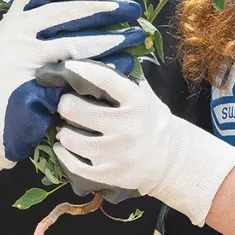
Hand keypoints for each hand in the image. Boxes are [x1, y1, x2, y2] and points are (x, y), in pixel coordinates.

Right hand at [0, 0, 144, 187]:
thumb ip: (48, 26)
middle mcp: (13, 32)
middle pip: (64, 11)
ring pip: (73, 42)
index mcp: (13, 18)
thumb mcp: (26, 44)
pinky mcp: (33, 83)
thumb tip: (96, 1)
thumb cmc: (21, 79)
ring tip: (136, 35)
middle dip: (102, 8)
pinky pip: (77, 72)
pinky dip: (104, 66)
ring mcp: (20, 57)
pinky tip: (125, 63)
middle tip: (131, 7)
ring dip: (109, 37)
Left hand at [53, 60, 234, 225]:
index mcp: (138, 102)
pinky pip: (74, 165)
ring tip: (67, 129)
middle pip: (77, 110)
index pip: (105, 80)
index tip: (68, 67)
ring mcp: (119, 153)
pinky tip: (63, 147)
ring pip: (71, 139)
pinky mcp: (111, 174)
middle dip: (66, 105)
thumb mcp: (147, 97)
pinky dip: (63, 154)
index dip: (82, 71)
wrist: (171, 160)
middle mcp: (128, 126)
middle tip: (67, 105)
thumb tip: (99, 60)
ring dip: (63, 132)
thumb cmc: (151, 122)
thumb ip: (126, 81)